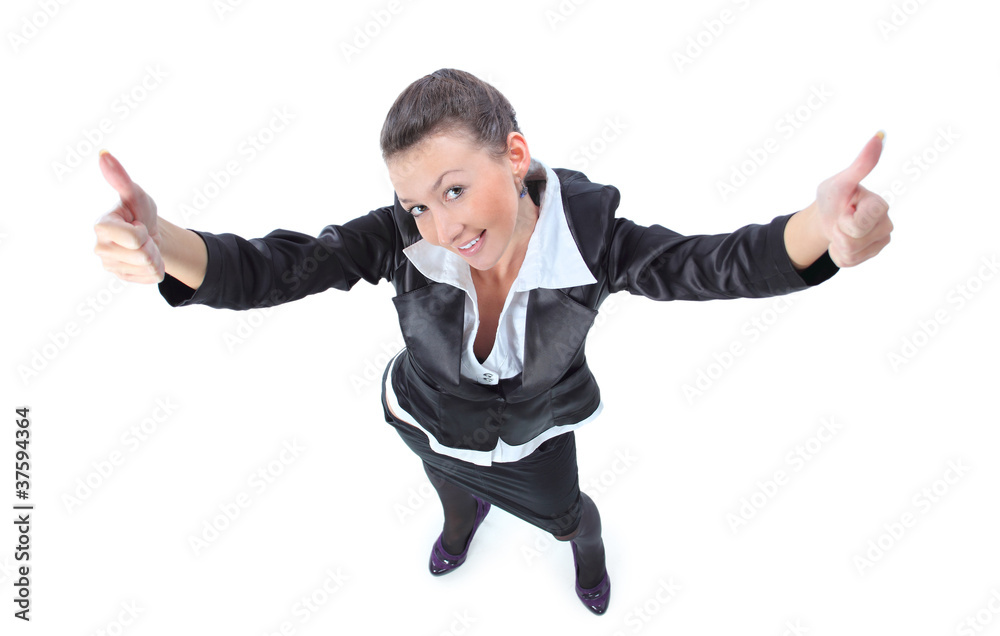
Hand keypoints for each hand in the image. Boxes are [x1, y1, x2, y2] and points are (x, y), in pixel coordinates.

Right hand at [93, 150, 164, 282]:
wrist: (150, 233)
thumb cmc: (140, 211)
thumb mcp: (135, 194)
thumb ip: (120, 178)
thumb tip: (103, 153)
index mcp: (102, 227)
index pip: (134, 238)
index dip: (142, 231)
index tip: (137, 223)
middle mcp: (100, 248)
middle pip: (143, 254)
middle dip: (151, 244)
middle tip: (144, 236)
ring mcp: (110, 265)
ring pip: (148, 267)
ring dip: (155, 256)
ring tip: (145, 246)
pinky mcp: (122, 277)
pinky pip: (150, 278)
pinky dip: (154, 268)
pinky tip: (146, 259)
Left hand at [815, 132, 892, 267]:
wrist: (827, 216)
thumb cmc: (834, 197)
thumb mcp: (841, 181)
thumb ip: (861, 164)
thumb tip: (879, 135)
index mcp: (880, 205)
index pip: (858, 224)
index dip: (844, 220)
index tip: (846, 208)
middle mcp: (886, 223)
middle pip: (852, 240)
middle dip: (838, 231)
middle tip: (840, 219)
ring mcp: (881, 240)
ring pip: (850, 253)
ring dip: (837, 242)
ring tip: (841, 229)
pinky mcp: (872, 252)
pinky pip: (848, 262)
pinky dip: (838, 254)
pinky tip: (842, 241)